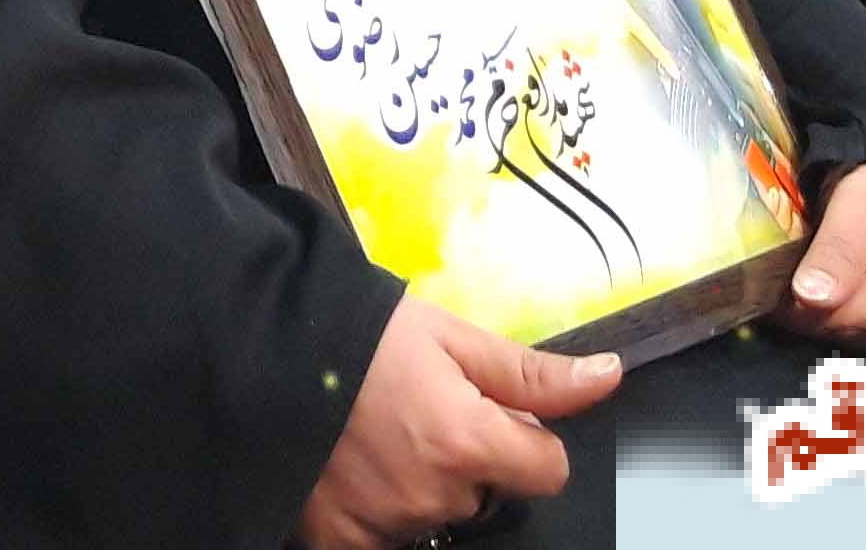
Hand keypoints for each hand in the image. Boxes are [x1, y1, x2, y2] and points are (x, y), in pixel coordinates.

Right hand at [297, 297, 618, 549]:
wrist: (257, 345)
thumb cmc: (355, 335)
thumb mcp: (451, 338)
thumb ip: (532, 374)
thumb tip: (607, 378)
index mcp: (470, 441)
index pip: (547, 471)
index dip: (526, 440)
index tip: (491, 417)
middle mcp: (435, 494)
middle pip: (485, 491)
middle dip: (465, 459)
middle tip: (415, 411)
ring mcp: (385, 523)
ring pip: (436, 513)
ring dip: (419, 483)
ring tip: (375, 433)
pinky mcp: (339, 538)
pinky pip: (383, 539)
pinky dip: (376, 511)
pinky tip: (353, 470)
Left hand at [768, 160, 865, 353]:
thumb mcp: (864, 199)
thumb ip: (839, 248)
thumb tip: (809, 299)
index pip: (848, 321)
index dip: (801, 305)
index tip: (771, 280)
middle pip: (852, 334)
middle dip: (817, 307)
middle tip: (800, 266)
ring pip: (859, 340)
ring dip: (834, 312)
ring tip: (829, 271)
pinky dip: (853, 315)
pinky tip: (849, 286)